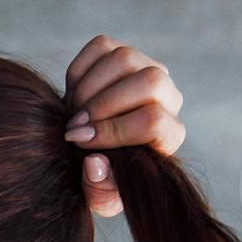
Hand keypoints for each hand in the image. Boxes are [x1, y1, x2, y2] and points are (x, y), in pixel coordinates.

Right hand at [64, 35, 185, 218]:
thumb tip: (95, 162)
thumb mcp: (100, 194)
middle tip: (74, 125)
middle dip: (103, 104)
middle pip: (149, 81)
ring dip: (88, 87)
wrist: (88, 149)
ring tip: (71, 111)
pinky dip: (78, 70)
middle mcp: (167, 97)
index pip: (154, 120)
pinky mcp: (121, 52)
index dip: (113, 130)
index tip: (80, 142)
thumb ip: (100, 190)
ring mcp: (145, 69)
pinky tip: (72, 95)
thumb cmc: (99, 175)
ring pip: (125, 58)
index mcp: (169, 134)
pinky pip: (101, 47)